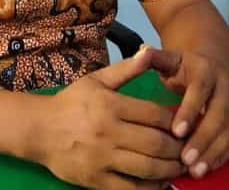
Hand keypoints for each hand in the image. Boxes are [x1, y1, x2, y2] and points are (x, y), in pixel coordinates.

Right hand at [39, 47, 186, 188]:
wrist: (39, 129)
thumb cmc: (72, 102)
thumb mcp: (96, 80)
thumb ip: (126, 69)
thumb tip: (150, 52)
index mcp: (110, 105)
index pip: (155, 115)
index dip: (176, 122)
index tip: (185, 125)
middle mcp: (108, 132)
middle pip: (156, 143)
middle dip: (179, 148)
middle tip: (189, 149)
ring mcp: (102, 159)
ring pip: (148, 168)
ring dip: (170, 170)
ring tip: (180, 166)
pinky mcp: (96, 181)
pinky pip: (131, 189)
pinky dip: (151, 188)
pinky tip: (161, 183)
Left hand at [151, 49, 228, 178]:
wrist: (212, 61)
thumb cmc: (183, 66)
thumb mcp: (168, 58)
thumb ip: (154, 58)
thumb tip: (141, 52)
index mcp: (206, 69)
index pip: (200, 89)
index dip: (190, 110)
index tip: (176, 132)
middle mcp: (226, 85)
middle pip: (220, 113)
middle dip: (204, 138)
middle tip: (186, 159)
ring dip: (215, 151)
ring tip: (196, 171)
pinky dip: (225, 155)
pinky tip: (208, 167)